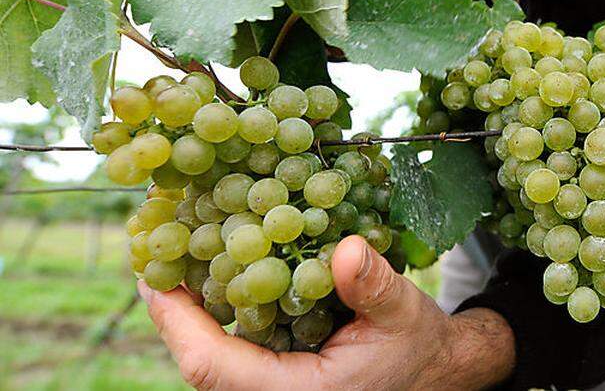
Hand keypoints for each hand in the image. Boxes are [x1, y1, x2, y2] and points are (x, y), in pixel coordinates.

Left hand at [141, 235, 514, 390]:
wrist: (433, 369)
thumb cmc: (417, 346)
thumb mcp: (404, 312)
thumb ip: (373, 286)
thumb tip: (347, 250)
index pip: (215, 367)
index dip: (177, 323)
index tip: (150, 276)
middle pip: (200, 360)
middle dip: (172, 307)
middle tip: (148, 250)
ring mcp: (272, 384)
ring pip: (210, 355)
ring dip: (188, 306)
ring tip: (169, 250)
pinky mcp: (275, 371)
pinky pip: (231, 346)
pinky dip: (216, 308)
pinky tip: (210, 266)